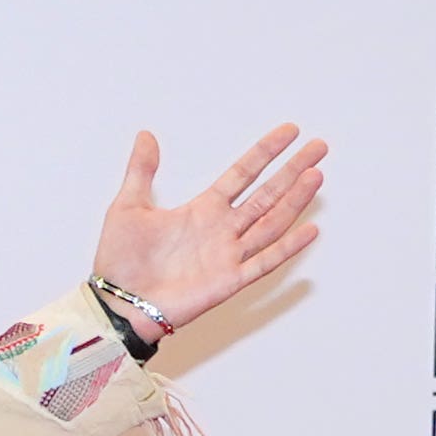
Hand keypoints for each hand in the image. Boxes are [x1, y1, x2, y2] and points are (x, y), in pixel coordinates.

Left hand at [92, 125, 323, 335]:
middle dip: (292, 171)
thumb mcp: (128, 206)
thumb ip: (142, 171)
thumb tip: (145, 135)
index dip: (265, 153)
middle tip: (319, 147)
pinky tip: (309, 229)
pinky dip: (287, 247)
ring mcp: (227, 255)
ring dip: (294, 200)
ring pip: (270, 223)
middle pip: (266, 194)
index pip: (242, 174)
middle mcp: (221, 230)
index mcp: (202, 210)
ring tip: (316, 175)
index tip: (289, 132)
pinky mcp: (228, 281)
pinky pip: (264, 262)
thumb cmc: (121, 261)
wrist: (117, 302)